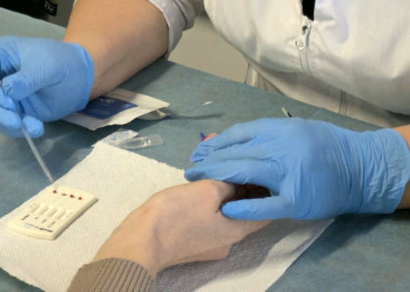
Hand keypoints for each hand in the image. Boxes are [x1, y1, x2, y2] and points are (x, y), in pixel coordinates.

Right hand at [0, 36, 93, 136]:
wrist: (81, 78)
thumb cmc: (63, 62)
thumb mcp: (48, 65)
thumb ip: (27, 78)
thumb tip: (7, 90)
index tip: (4, 99)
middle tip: (16, 118)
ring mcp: (2, 94)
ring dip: (6, 122)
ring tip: (34, 125)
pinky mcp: (12, 110)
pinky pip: (3, 123)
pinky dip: (16, 129)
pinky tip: (36, 128)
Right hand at [92, 181, 269, 275]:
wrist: (141, 241)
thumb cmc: (177, 214)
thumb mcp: (207, 189)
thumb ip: (228, 183)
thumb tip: (238, 180)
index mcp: (238, 229)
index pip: (266, 210)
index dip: (267, 187)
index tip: (264, 168)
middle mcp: (229, 241)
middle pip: (246, 212)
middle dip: (245, 188)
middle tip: (241, 163)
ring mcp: (211, 245)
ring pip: (227, 215)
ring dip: (226, 196)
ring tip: (220, 172)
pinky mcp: (195, 243)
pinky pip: (211, 220)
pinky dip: (212, 205)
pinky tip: (203, 189)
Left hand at [184, 118, 409, 220]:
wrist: (363, 168)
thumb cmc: (331, 147)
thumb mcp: (300, 130)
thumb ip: (270, 135)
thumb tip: (235, 140)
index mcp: (283, 129)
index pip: (241, 133)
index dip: (218, 142)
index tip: (202, 150)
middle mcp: (284, 147)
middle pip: (238, 152)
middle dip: (210, 160)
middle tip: (192, 168)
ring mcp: (290, 174)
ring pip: (245, 172)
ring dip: (218, 176)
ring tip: (199, 182)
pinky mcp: (297, 200)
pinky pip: (265, 205)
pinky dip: (244, 207)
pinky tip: (227, 209)